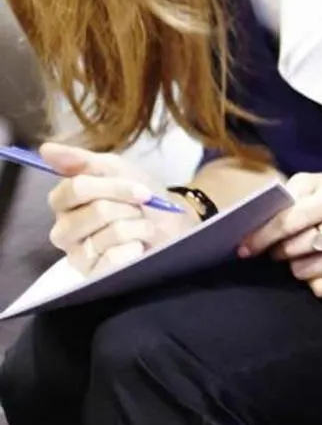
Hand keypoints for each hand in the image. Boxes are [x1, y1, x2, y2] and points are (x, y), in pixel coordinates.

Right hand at [44, 143, 196, 275]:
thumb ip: (82, 160)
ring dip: (138, 227)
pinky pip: (114, 258)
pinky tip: (138, 248)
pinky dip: (134, 249)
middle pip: (97, 211)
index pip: (75, 189)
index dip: (112, 187)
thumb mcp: (118, 170)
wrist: (173, 225)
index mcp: (65, 203)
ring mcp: (77, 255)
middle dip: (130, 208)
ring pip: (111, 233)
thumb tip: (46, 148)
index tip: (142, 190)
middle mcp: (64, 230)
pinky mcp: (93, 276)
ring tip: (142, 229)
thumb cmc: (142, 197)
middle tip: (140, 212)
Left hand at [238, 171, 321, 298]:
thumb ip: (287, 195)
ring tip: (307, 256)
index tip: (244, 249)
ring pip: (311, 273)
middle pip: (299, 250)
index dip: (262, 236)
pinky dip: (317, 283)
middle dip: (282, 251)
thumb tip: (256, 222)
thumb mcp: (317, 183)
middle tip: (284, 248)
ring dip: (299, 267)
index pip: (291, 221)